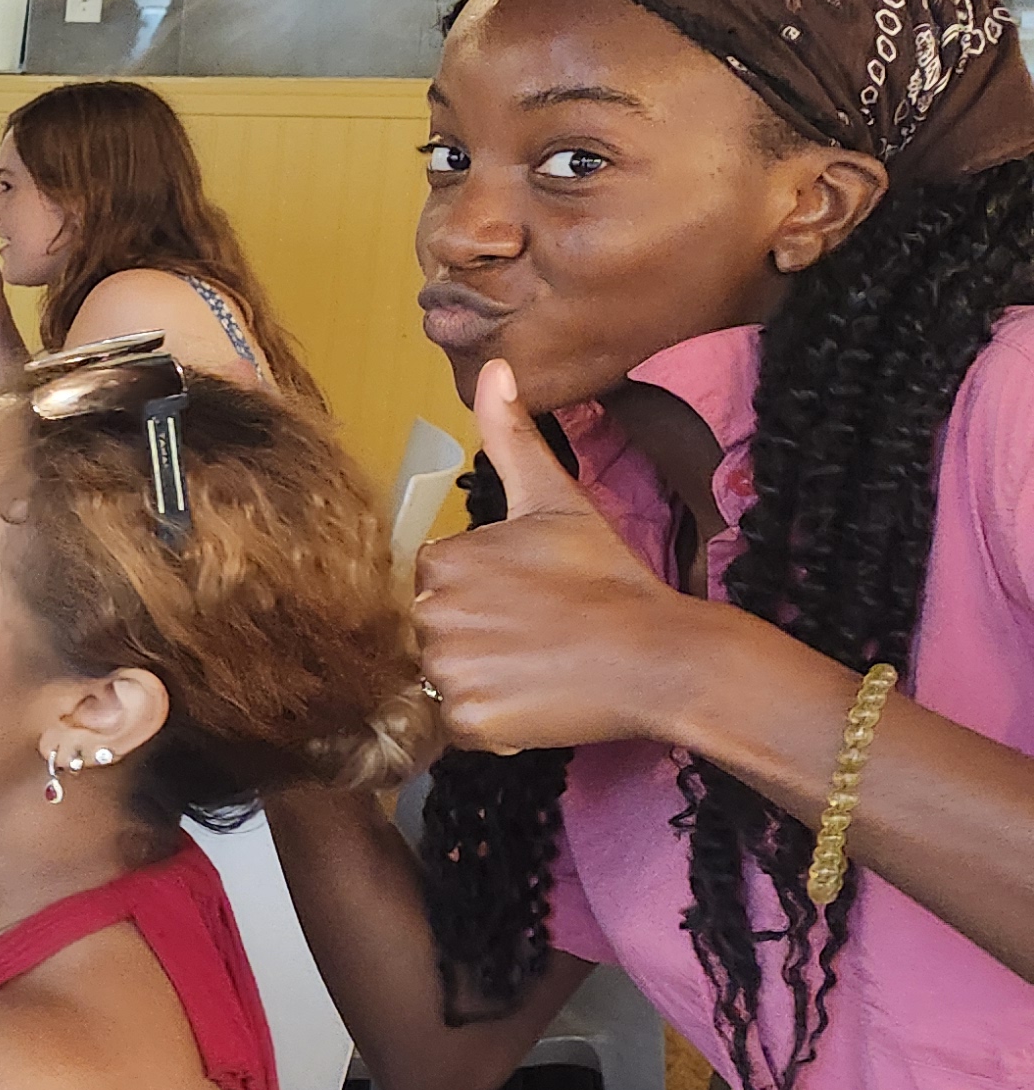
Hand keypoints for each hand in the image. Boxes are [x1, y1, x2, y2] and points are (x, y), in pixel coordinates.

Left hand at [412, 361, 707, 754]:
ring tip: (537, 665)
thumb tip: (496, 366)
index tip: (526, 597)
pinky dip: (489, 720)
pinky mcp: (466, 718)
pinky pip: (456, 722)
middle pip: (429, 630)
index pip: (431, 583)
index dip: (479, 594)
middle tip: (536, 634)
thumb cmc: (608, 577)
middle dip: (474, 636)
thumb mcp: (556, 499)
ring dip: (480, 678)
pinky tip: (533, 698)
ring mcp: (447, 669)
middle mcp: (429, 612)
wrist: (660, 656)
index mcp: (440, 558)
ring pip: (442, 677)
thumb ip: (512, 436)